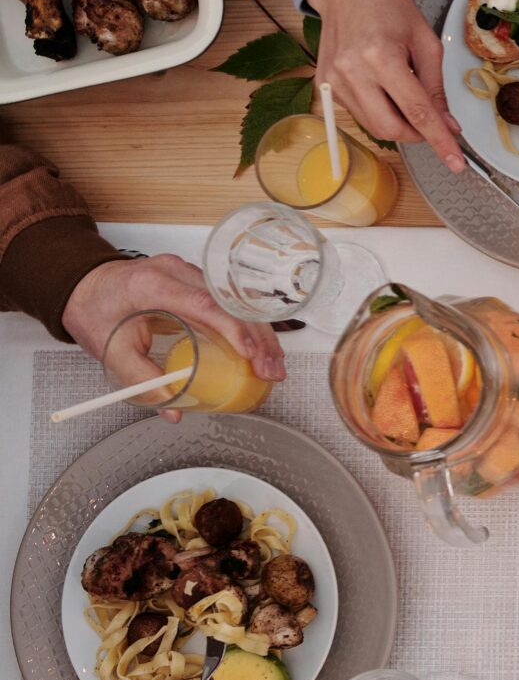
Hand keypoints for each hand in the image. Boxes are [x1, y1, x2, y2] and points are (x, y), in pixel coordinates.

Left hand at [61, 254, 284, 421]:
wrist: (84, 286)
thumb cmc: (95, 310)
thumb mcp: (111, 350)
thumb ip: (141, 381)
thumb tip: (173, 408)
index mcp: (153, 284)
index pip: (204, 303)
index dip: (233, 329)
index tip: (250, 355)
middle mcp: (177, 272)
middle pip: (231, 302)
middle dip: (258, 339)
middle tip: (271, 371)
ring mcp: (191, 274)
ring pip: (239, 302)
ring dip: (261, 335)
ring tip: (274, 366)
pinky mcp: (199, 282)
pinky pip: (233, 303)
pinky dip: (251, 327)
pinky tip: (262, 349)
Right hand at [306, 0, 462, 173]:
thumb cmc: (388, 6)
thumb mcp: (425, 41)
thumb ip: (436, 87)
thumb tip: (448, 125)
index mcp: (381, 57)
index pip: (417, 113)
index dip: (440, 142)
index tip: (456, 163)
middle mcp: (352, 72)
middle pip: (392, 129)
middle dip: (419, 135)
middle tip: (433, 122)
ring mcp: (333, 81)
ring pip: (374, 127)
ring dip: (400, 125)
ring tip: (407, 97)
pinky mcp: (325, 86)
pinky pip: (359, 115)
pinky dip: (380, 113)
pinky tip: (385, 91)